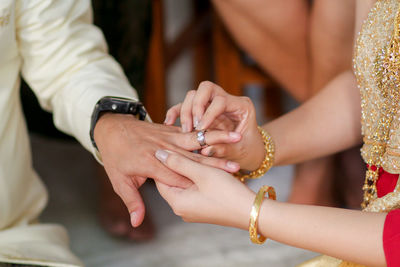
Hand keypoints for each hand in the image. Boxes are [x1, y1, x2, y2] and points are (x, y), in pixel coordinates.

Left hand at [93, 113, 241, 227]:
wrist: (112, 128)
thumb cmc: (115, 156)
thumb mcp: (120, 181)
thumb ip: (133, 201)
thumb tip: (136, 223)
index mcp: (150, 165)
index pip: (178, 178)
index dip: (199, 184)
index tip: (220, 190)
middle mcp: (162, 151)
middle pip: (192, 161)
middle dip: (215, 165)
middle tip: (236, 167)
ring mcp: (168, 140)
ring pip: (196, 143)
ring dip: (216, 142)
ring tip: (236, 138)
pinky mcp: (171, 133)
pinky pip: (191, 133)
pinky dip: (206, 133)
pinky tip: (222, 132)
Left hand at [154, 149, 255, 229]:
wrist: (252, 212)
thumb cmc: (227, 193)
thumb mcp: (202, 172)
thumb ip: (179, 162)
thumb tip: (158, 154)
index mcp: (177, 202)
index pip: (159, 178)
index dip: (164, 162)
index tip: (170, 147)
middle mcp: (182, 209)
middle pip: (172, 181)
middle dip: (179, 165)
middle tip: (185, 148)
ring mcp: (194, 210)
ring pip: (186, 184)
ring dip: (191, 170)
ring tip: (198, 156)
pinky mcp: (204, 208)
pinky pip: (196, 190)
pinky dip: (199, 178)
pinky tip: (208, 167)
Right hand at [165, 81, 264, 170]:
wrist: (249, 152)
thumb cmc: (248, 151)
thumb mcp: (239, 152)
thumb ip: (223, 150)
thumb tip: (205, 151)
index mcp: (241, 106)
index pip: (221, 100)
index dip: (208, 114)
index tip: (200, 130)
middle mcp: (226, 99)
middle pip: (206, 88)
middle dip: (195, 105)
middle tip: (192, 126)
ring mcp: (212, 104)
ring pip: (192, 95)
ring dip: (185, 112)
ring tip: (185, 131)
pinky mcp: (201, 111)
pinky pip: (183, 105)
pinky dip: (175, 112)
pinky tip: (169, 123)